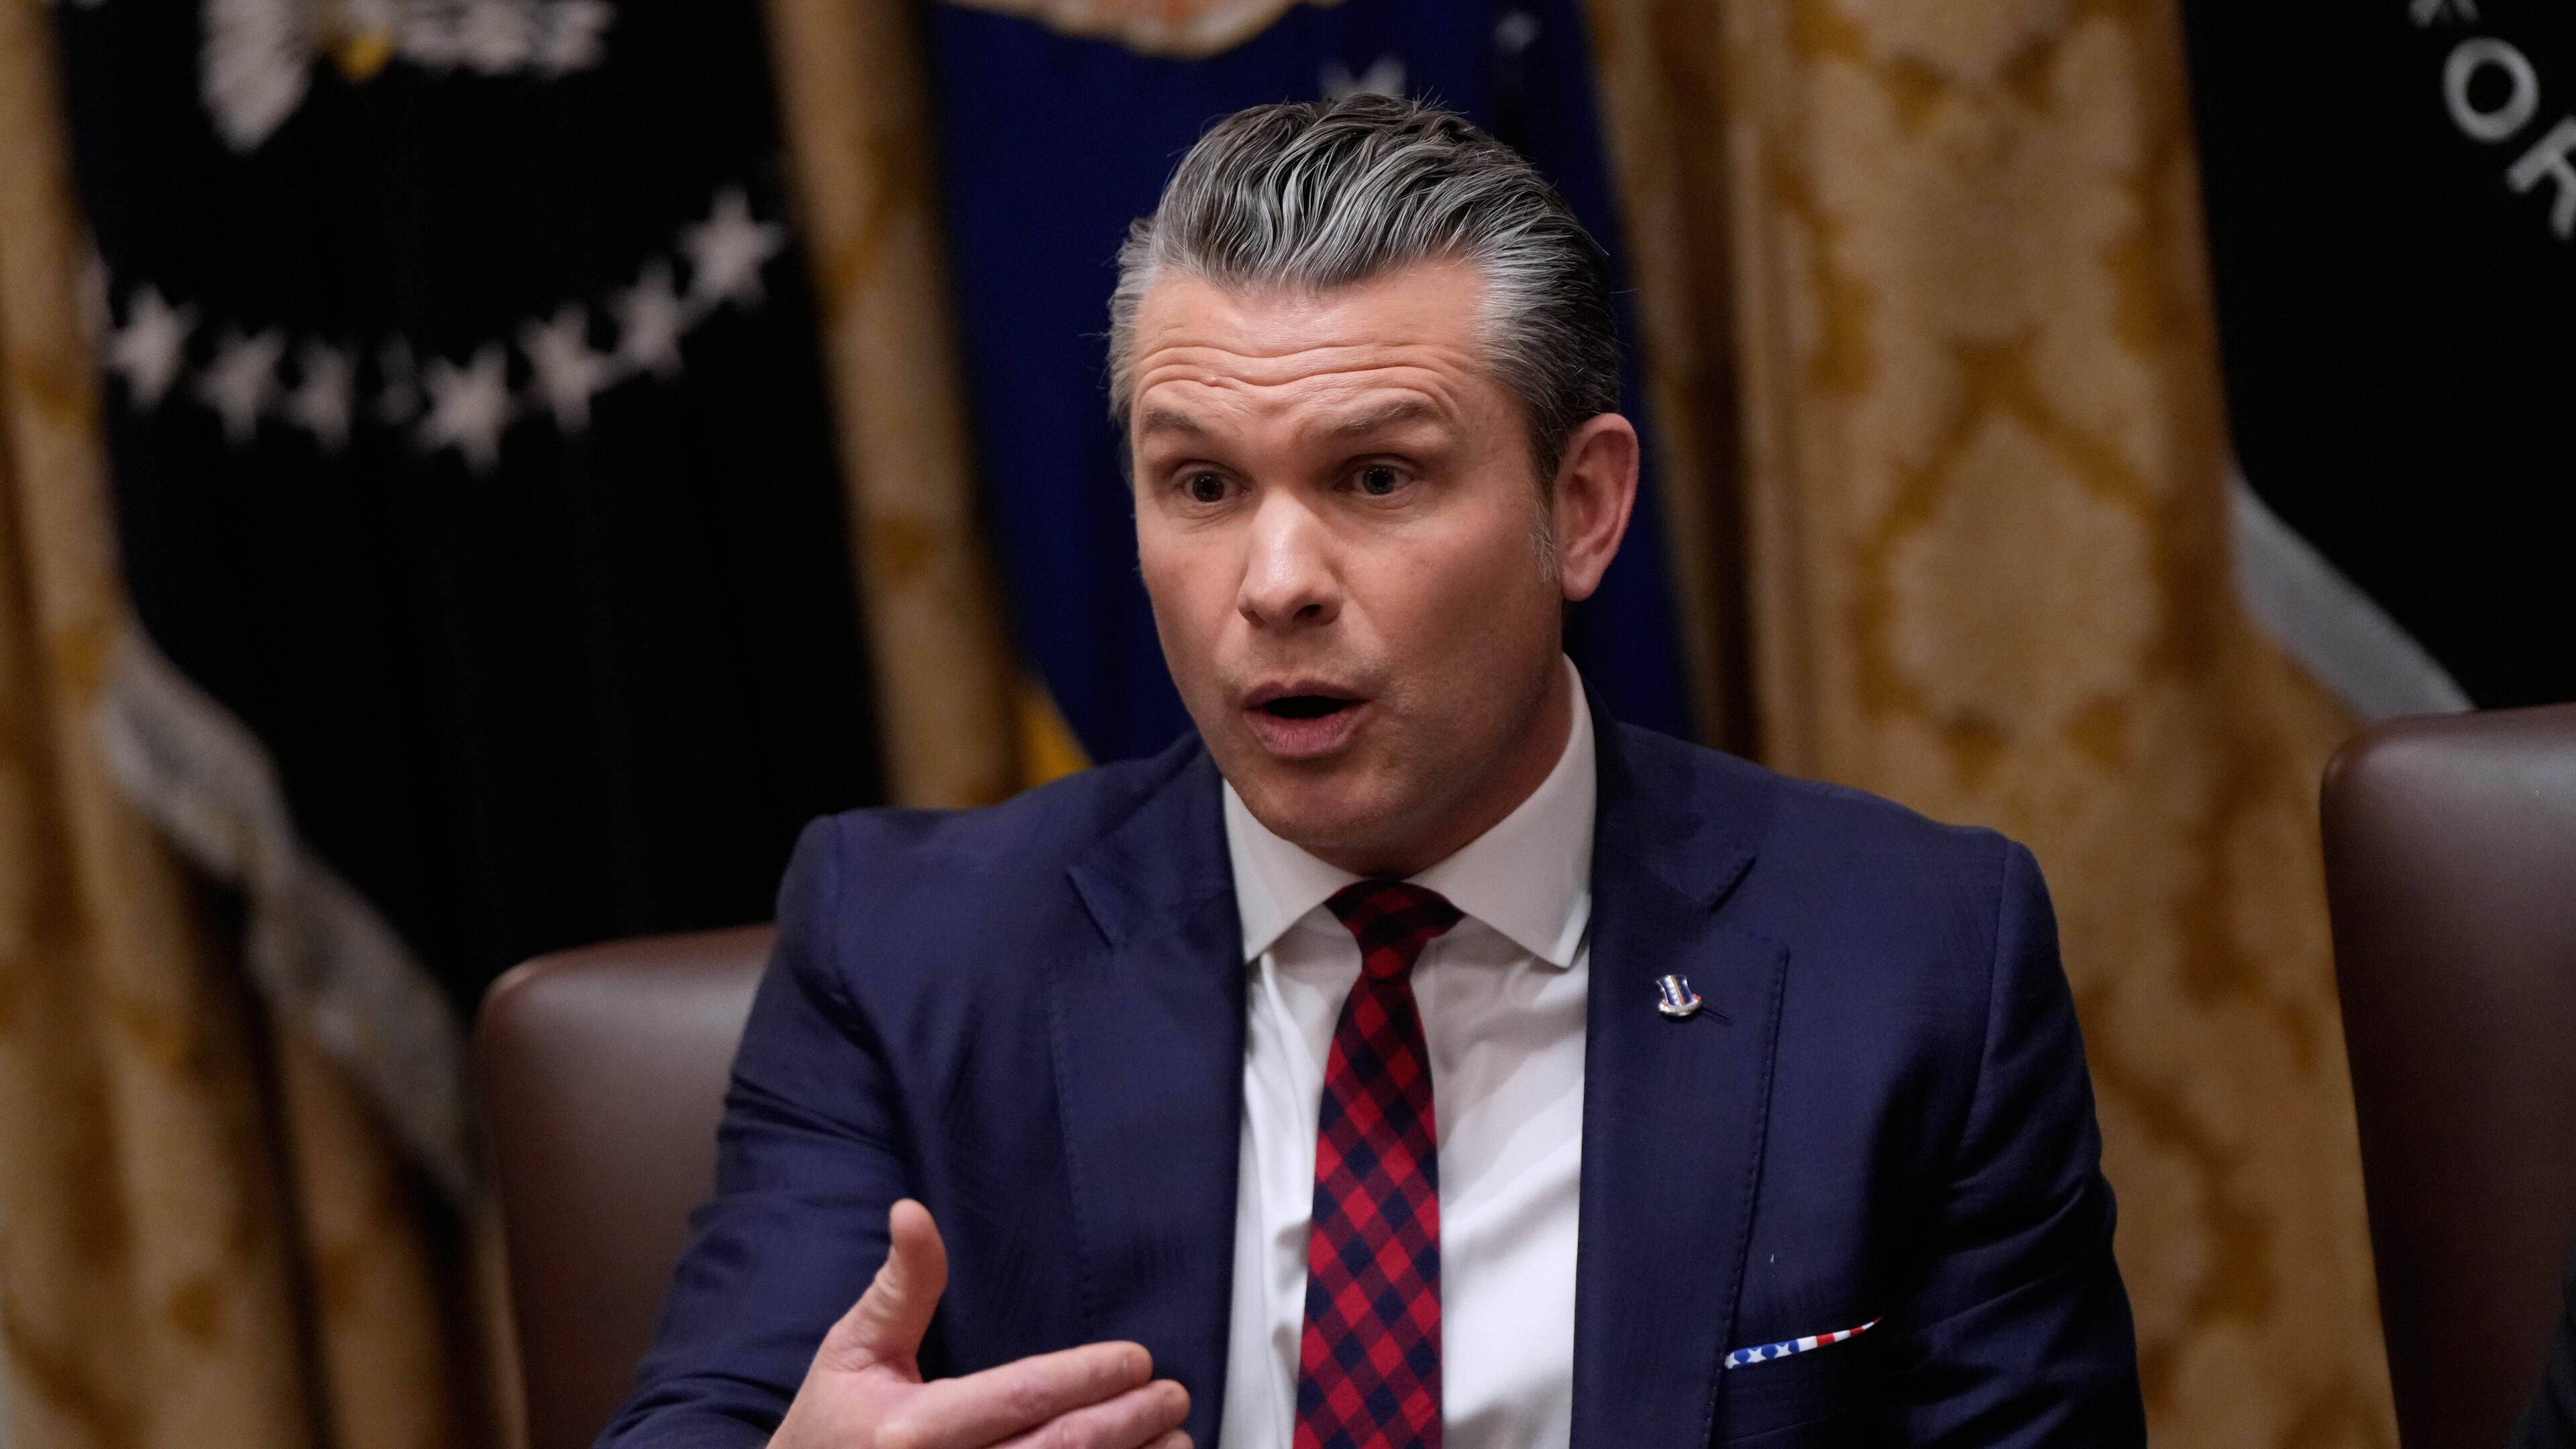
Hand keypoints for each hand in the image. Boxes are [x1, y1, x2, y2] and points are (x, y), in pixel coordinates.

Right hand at [770, 1200, 1191, 1448]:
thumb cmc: (828, 1431)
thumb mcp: (853, 1351)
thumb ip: (901, 1288)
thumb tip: (913, 1212)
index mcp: (910, 1432)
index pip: (1022, 1396)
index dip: (1088, 1377)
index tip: (1137, 1360)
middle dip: (1128, 1422)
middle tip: (1172, 1398)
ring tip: (1174, 1442)